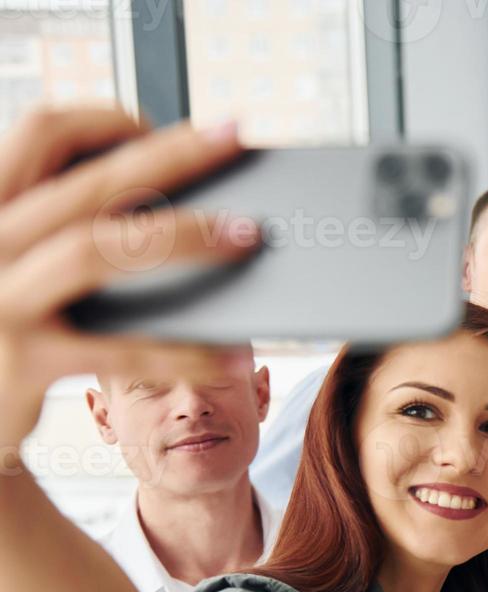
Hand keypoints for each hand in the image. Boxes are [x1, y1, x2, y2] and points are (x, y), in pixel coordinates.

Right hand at [0, 107, 259, 451]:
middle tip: (236, 139)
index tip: (167, 127)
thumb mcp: (22, 261)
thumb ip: (70, 225)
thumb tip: (180, 200)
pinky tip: (232, 352)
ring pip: (98, 250)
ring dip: (184, 236)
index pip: (41, 131)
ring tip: (249, 234)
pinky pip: (122, 349)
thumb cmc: (13, 324)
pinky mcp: (23, 360)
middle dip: (172, 156)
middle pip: (88, 182)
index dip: (108, 120)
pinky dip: (184, 351)